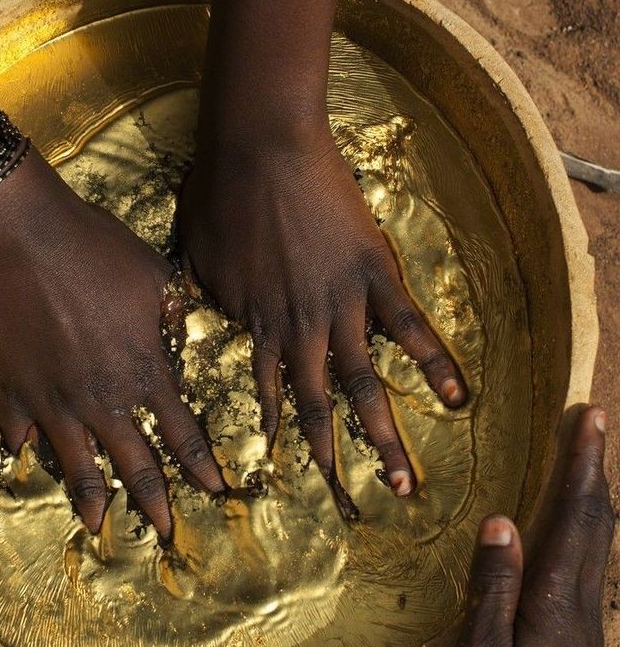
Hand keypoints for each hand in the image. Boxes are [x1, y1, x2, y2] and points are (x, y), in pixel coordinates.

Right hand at [0, 151, 223, 538]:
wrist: (22, 235)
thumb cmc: (96, 248)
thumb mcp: (156, 276)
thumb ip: (175, 312)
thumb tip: (190, 325)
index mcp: (144, 373)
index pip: (182, 435)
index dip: (200, 466)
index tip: (215, 490)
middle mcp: (104, 400)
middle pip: (135, 465)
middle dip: (155, 502)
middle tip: (166, 531)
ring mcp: (54, 401)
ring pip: (79, 465)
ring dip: (92, 499)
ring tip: (99, 528)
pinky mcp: (10, 391)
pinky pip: (19, 432)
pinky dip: (24, 449)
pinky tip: (26, 461)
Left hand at [179, 128, 465, 502]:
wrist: (258, 144)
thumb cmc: (217, 193)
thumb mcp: (192, 254)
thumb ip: (201, 294)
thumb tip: (197, 313)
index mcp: (258, 326)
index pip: (271, 395)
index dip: (280, 434)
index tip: (287, 470)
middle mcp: (301, 329)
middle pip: (321, 406)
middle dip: (336, 458)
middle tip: (353, 502)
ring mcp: (342, 304)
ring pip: (364, 382)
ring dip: (383, 435)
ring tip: (401, 480)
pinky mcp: (375, 273)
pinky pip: (409, 325)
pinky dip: (432, 362)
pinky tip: (455, 397)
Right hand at [450, 406, 619, 646]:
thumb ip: (492, 590)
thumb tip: (500, 523)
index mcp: (555, 600)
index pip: (573, 517)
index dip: (582, 465)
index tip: (587, 417)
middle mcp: (581, 600)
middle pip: (597, 520)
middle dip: (595, 467)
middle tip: (591, 421)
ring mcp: (588, 617)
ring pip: (600, 540)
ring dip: (596, 493)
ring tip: (586, 459)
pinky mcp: (583, 632)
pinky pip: (591, 561)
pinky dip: (588, 525)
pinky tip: (574, 525)